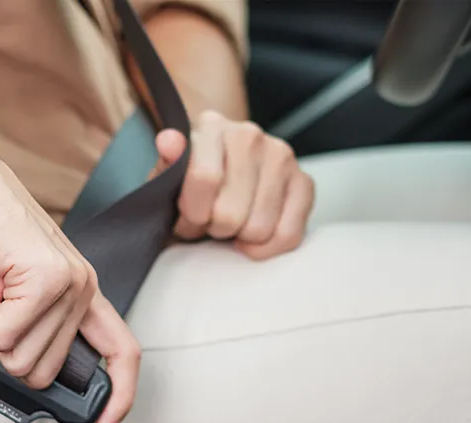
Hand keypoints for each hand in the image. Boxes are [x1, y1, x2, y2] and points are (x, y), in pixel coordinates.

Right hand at [0, 114, 139, 422]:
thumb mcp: (7, 290)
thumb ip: (26, 326)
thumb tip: (22, 366)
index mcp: (80, 292)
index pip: (121, 352)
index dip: (119, 397)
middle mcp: (83, 288)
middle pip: (43, 372)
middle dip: (7, 350)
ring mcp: (68, 282)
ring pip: (21, 358)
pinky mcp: (44, 274)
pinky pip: (4, 333)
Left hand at [154, 110, 314, 258]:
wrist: (216, 178)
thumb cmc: (186, 184)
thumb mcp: (166, 179)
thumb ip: (166, 165)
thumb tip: (169, 141)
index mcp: (211, 126)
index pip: (205, 179)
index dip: (192, 214)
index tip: (186, 217)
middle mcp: (249, 135)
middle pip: (231, 212)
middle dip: (214, 229)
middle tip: (208, 221)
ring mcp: (281, 156)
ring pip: (259, 228)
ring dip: (239, 238)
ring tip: (228, 223)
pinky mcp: (304, 181)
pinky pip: (288, 234)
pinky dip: (266, 247)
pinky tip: (249, 236)